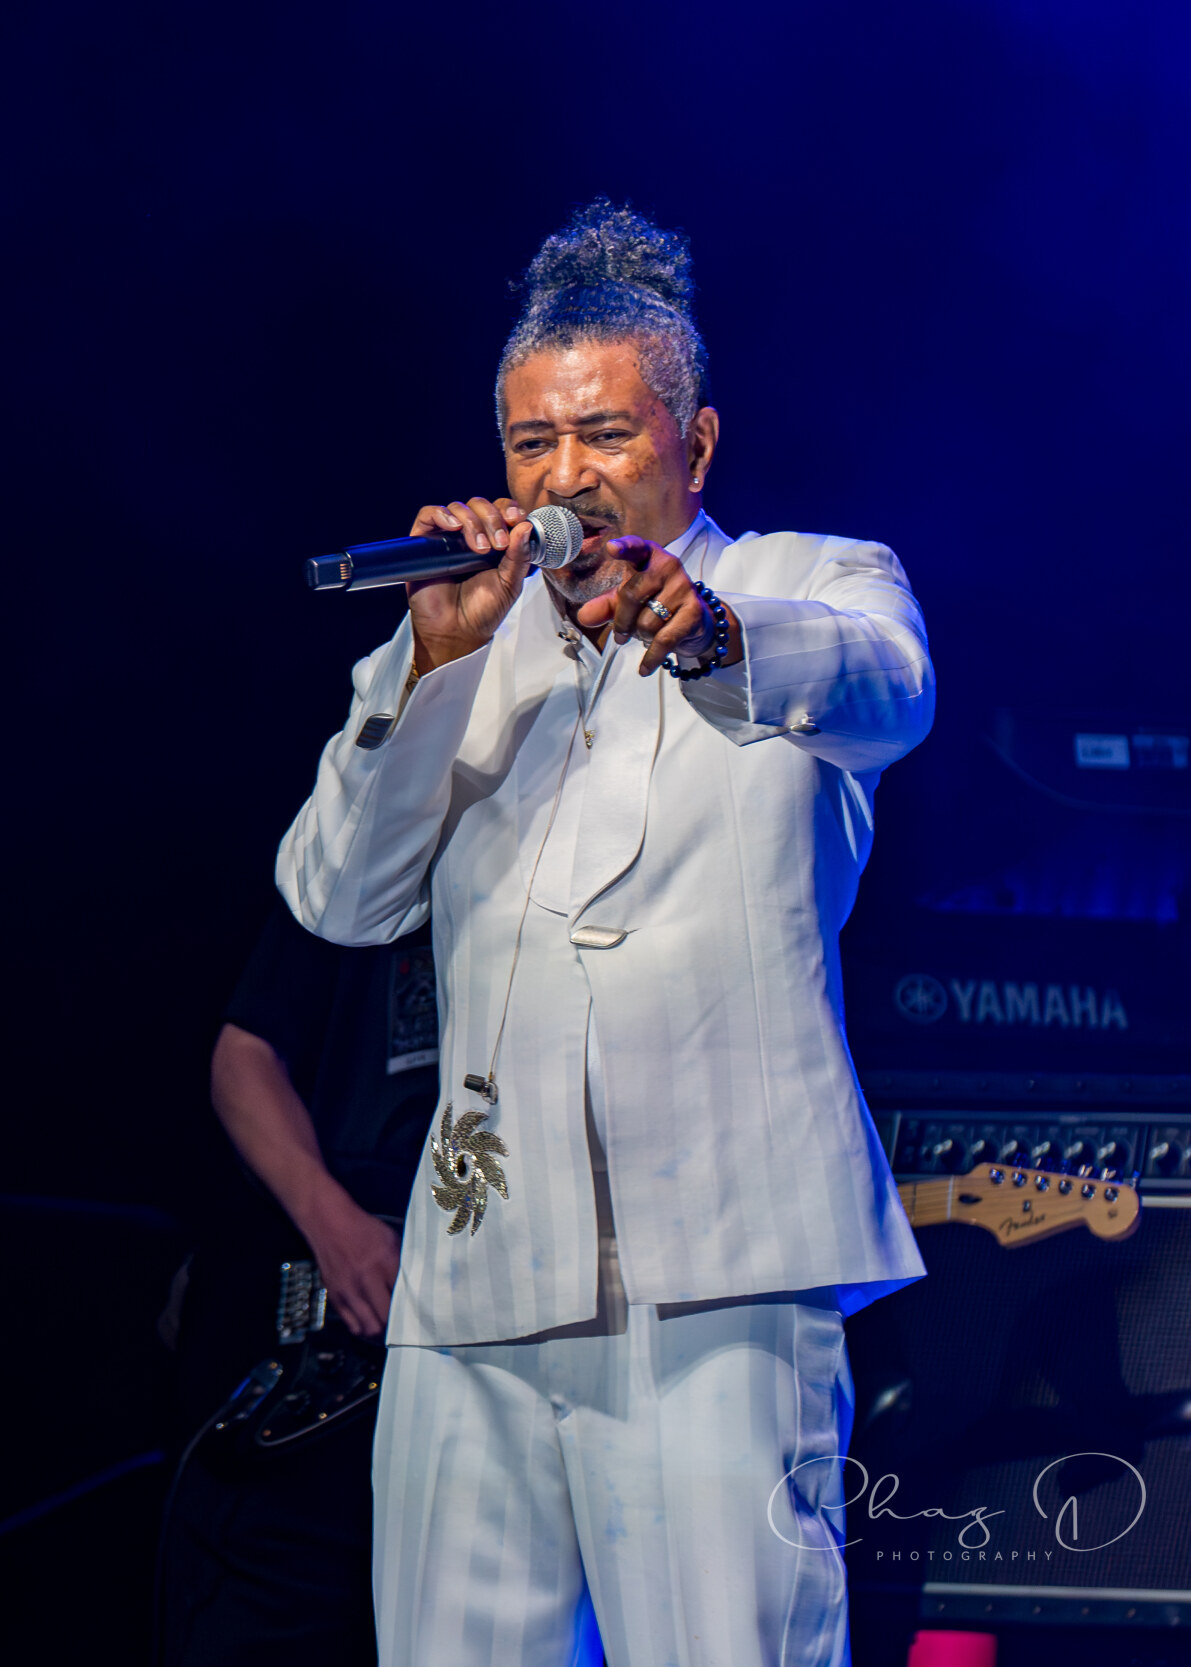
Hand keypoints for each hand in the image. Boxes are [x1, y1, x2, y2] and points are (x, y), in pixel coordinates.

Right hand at [299, 1183, 401, 1337]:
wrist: (329, 1223)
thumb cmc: (362, 1229)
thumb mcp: (391, 1240)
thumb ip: (402, 1263)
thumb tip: (416, 1284)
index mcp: (385, 1262)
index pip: (404, 1297)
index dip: (413, 1310)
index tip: (418, 1315)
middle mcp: (367, 1278)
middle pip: (387, 1318)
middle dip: (397, 1325)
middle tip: (403, 1325)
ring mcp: (349, 1290)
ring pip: (369, 1327)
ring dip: (380, 1330)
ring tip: (386, 1328)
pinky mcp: (335, 1296)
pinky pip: (351, 1324)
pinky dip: (362, 1327)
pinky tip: (369, 1322)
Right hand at [406, 497, 536, 672]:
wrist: (457, 631)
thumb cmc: (482, 611)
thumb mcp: (510, 583)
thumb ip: (520, 555)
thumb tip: (526, 526)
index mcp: (493, 541)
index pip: (501, 511)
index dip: (509, 510)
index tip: (517, 519)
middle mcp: (470, 536)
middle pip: (480, 505)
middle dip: (493, 519)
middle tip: (498, 544)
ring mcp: (447, 538)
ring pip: (458, 508)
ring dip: (473, 522)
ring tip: (479, 549)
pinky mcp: (425, 542)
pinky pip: (429, 514)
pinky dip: (442, 514)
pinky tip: (453, 527)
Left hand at [575, 535, 741, 675]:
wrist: (695, 620)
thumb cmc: (655, 603)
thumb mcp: (626, 602)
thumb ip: (604, 607)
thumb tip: (584, 617)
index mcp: (648, 556)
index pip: (635, 547)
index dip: (623, 547)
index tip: (611, 548)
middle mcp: (668, 565)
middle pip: (631, 595)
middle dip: (621, 621)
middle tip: (620, 635)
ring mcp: (683, 587)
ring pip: (646, 622)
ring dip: (641, 636)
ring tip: (646, 635)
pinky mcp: (693, 611)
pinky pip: (664, 639)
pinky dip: (651, 658)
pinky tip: (644, 668)